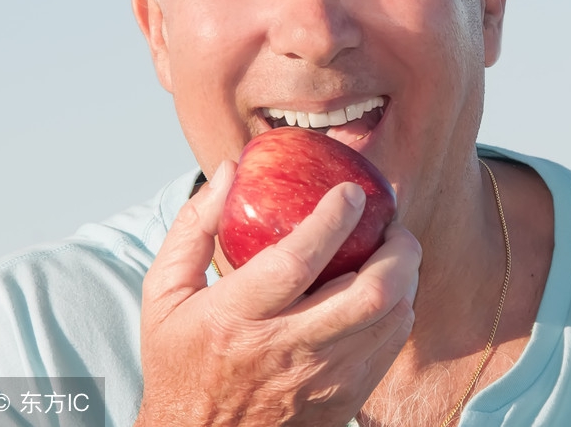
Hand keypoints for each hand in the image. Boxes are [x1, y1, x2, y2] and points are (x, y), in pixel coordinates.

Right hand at [135, 160, 421, 425]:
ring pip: (391, 318)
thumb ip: (193, 229)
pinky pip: (392, 344)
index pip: (295, 262)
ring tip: (394, 250)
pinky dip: (400, 308)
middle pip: (369, 294)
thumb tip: (231, 171)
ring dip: (405, 275)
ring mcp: (322, 379)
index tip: (352, 191)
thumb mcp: (165, 296)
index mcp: (235, 318)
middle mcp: (285, 351)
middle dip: (397, 248)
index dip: (333, 219)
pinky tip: (387, 289)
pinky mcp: (345, 399)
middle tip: (392, 223)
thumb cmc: (182, 363)